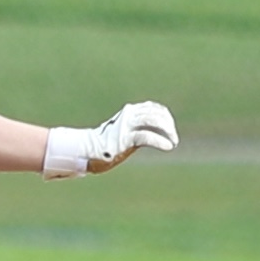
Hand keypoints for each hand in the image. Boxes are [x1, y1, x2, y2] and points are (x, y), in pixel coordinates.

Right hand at [48, 101, 177, 176]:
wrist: (86, 152)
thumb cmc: (105, 145)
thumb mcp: (122, 131)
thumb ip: (135, 127)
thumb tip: (152, 131)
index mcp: (129, 111)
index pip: (154, 108)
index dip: (166, 117)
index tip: (170, 128)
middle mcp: (128, 115)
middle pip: (157, 114)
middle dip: (169, 125)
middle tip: (174, 137)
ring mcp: (126, 125)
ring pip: (154, 121)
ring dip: (168, 131)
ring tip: (173, 142)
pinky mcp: (125, 138)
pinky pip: (147, 136)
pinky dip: (160, 141)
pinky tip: (168, 147)